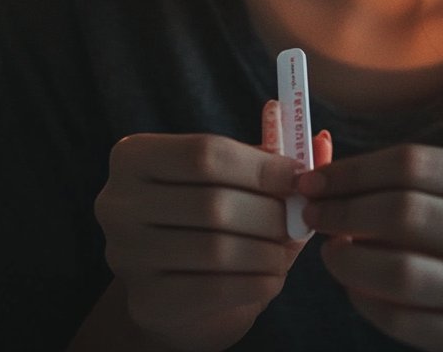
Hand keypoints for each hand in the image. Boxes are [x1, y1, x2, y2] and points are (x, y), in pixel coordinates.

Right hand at [94, 104, 331, 351]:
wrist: (171, 291)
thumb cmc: (209, 218)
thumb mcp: (235, 179)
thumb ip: (276, 159)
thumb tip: (324, 140)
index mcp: (134, 155)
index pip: (206, 152)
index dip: (262, 166)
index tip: (299, 177)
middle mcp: (117, 202)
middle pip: (213, 202)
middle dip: (270, 212)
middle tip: (301, 217)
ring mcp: (126, 255)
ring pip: (217, 247)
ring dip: (268, 249)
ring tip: (286, 246)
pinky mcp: (146, 302)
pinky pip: (217, 288)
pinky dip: (258, 279)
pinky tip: (272, 274)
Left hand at [297, 144, 442, 351]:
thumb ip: (435, 186)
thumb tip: (342, 177)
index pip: (416, 162)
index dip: (355, 169)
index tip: (316, 177)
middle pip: (405, 210)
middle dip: (344, 210)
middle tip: (313, 213)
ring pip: (403, 271)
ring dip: (350, 260)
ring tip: (330, 253)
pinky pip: (410, 322)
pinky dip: (369, 304)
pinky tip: (356, 290)